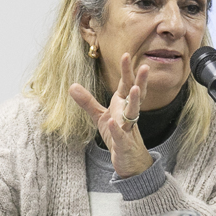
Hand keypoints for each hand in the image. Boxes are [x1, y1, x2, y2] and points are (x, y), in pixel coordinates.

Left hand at [69, 53, 152, 177]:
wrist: (128, 160)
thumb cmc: (117, 135)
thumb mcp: (100, 116)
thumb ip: (87, 101)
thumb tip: (72, 85)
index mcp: (124, 106)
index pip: (127, 85)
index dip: (126, 71)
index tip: (125, 55)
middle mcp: (129, 115)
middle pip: (136, 95)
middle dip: (139, 81)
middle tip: (143, 66)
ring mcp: (128, 129)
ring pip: (133, 113)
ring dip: (134, 101)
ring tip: (134, 89)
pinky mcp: (124, 145)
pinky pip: (121, 136)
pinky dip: (117, 130)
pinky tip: (113, 123)